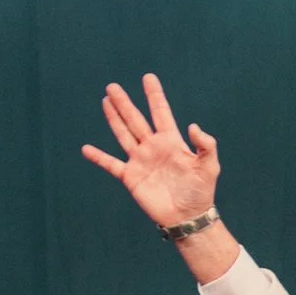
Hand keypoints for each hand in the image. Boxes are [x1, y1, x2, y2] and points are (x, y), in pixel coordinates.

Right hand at [83, 73, 223, 245]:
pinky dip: (98, 157)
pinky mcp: (130, 177)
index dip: (155, 96)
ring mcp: (140, 161)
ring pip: (123, 135)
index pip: (161, 113)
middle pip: (136, 120)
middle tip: (112, 86)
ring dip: (113, 119)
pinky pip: (111, 164)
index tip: (148, 77)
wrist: (187, 217)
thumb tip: (193, 126)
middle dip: (125, 103)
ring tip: (105, 101)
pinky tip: (86, 149)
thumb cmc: (201, 191)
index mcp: (172, 141)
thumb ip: (205, 145)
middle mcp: (153, 147)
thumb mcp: (209, 166)